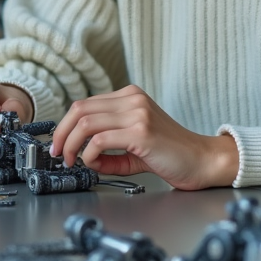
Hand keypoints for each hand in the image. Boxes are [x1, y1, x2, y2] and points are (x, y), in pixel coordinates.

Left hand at [49, 85, 238, 190]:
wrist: (202, 160)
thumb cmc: (171, 154)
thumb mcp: (133, 146)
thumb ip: (108, 149)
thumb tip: (81, 155)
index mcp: (130, 96)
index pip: (84, 104)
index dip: (65, 125)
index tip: (59, 145)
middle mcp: (133, 99)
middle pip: (79, 109)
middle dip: (61, 134)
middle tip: (57, 154)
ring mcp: (137, 113)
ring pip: (85, 122)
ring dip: (71, 144)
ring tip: (72, 161)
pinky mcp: (141, 132)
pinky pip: (99, 140)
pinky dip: (89, 154)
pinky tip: (94, 164)